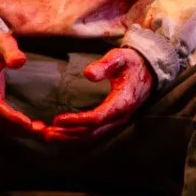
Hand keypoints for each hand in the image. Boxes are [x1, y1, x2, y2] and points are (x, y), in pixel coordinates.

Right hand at [0, 25, 46, 139]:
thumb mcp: (0, 41)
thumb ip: (10, 51)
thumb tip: (20, 61)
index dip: (10, 116)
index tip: (27, 123)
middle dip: (18, 128)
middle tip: (41, 130)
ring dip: (18, 130)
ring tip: (40, 130)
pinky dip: (14, 127)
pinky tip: (30, 126)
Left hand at [38, 47, 153, 143]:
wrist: (151, 70)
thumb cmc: (132, 62)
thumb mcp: (120, 57)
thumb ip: (105, 65)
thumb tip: (88, 74)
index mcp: (122, 102)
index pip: (97, 118)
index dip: (77, 120)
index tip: (58, 120)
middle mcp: (120, 117)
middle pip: (91, 133)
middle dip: (67, 134)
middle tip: (45, 133)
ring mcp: (117, 121)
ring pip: (92, 136)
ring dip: (69, 138)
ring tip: (48, 136)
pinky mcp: (113, 121)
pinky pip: (94, 134)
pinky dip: (77, 136)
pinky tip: (63, 134)